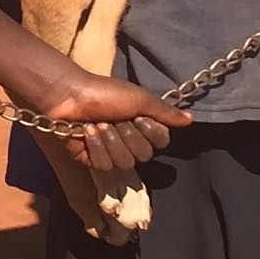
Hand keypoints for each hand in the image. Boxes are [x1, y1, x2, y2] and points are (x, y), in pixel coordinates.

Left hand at [39, 71, 188, 231]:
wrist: (69, 96)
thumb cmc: (105, 93)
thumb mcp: (139, 99)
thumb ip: (165, 113)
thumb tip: (190, 119)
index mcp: (142, 126)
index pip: (161, 143)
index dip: (150, 131)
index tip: (137, 116)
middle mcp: (129, 140)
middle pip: (144, 155)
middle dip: (128, 135)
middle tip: (114, 118)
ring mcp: (111, 152)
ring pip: (125, 162)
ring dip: (110, 140)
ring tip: (98, 124)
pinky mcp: (93, 161)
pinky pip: (105, 165)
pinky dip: (96, 147)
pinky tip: (86, 133)